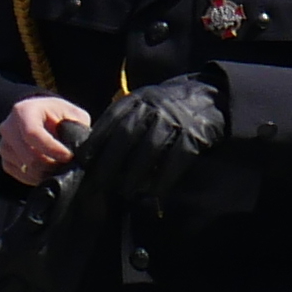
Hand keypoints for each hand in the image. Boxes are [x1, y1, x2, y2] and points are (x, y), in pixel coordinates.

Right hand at [0, 94, 94, 186]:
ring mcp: (4, 144)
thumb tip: (80, 146)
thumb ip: (77, 126)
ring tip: (60, 167)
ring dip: (46, 172)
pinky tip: (48, 171)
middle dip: (52, 165)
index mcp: (23, 110)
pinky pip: (21, 175)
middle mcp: (8, 127)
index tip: (69, 156)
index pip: (32, 133)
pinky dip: (37, 178)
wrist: (40, 118)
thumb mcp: (72, 113)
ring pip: (26, 168)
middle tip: (68, 166)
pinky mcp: (5, 159)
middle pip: (29, 156)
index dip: (52, 149)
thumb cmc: (58, 115)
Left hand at [80, 72, 227, 188]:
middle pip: (126, 134)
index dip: (96, 140)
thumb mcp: (144, 105)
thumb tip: (95, 149)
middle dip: (109, 160)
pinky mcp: (194, 135)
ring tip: (124, 192)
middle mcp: (153, 107)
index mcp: (137, 100)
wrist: (209, 98)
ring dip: (135, 172)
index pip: (111, 119)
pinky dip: (164, 176)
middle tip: (97, 184)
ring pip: (149, 147)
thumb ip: (123, 121)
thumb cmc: (167, 109)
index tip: (83, 161)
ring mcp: (174, 120)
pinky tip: (155, 192)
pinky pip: (177, 158)